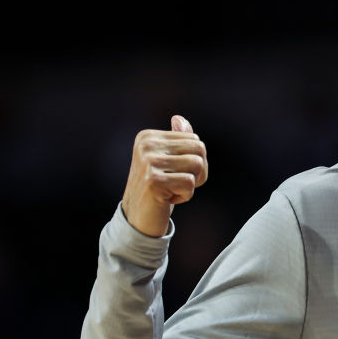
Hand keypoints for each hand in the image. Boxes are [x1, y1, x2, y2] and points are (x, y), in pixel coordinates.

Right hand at [120, 115, 208, 236]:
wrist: (138, 219)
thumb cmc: (158, 189)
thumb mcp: (168, 162)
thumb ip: (177, 140)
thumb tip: (180, 119)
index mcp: (148, 136)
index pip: (195, 139)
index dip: (194, 161)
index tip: (174, 173)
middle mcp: (146, 145)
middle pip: (200, 149)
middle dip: (197, 171)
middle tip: (176, 183)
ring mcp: (148, 162)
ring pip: (198, 165)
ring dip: (191, 184)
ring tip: (171, 190)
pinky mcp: (154, 180)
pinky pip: (190, 183)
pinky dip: (185, 196)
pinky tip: (167, 199)